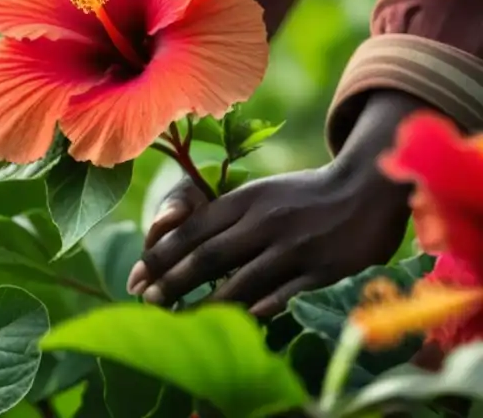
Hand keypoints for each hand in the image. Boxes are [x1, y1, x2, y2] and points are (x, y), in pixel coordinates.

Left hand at [127, 90, 424, 316]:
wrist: (367, 185)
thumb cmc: (304, 195)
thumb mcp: (262, 194)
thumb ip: (226, 216)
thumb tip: (179, 238)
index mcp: (246, 200)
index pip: (193, 230)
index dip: (162, 254)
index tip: (137, 274)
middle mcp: (265, 221)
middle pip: (209, 255)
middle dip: (172, 279)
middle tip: (145, 299)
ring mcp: (294, 246)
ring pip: (242, 279)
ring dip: (206, 301)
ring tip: (179, 317)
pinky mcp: (323, 269)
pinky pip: (286, 293)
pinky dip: (261, 306)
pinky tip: (239, 320)